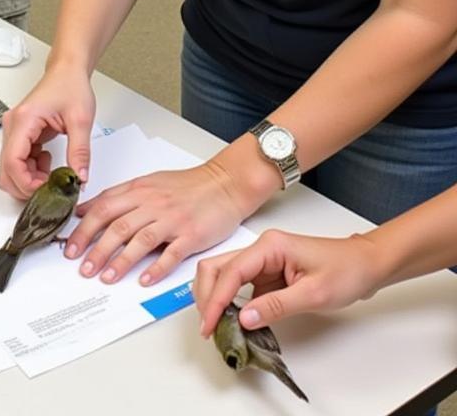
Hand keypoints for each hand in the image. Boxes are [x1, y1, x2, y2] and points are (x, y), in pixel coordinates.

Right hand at [0, 68, 95, 199]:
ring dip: (30, 179)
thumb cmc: (70, 86)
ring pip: (11, 169)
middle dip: (27, 186)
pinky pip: (19, 162)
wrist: (67, 72)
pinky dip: (32, 171)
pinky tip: (48, 164)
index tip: (46, 190)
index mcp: (24, 120)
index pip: (13, 162)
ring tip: (53, 175)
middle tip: (50, 189)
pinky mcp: (20, 135)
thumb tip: (79, 178)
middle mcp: (13, 126)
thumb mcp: (81, 120)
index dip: (27, 183)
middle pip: (7, 171)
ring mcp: (14, 131)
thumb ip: (80, 152)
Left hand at [64, 160, 247, 286]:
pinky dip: (157, 268)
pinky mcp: (192, 235)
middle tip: (81, 266)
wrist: (224, 182)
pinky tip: (144, 279)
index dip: (84, 228)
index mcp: (138, 190)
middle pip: (117, 225)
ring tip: (104, 276)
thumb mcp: (148, 183)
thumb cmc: (187, 185)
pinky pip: (172, 253)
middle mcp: (152, 203)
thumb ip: (119, 197)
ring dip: (120, 260)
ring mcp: (172, 220)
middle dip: (95, 247)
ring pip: (140, 240)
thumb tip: (89, 209)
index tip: (69, 245)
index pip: (104, 208)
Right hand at [194, 229, 383, 335]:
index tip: (209, 325)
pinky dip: (231, 303)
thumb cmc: (346, 271)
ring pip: (224, 276)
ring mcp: (262, 261)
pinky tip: (232, 320)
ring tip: (216, 326)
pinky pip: (240, 287)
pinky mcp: (267, 274)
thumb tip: (244, 319)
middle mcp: (260, 250)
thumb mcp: (314, 293)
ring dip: (215, 299)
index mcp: (268, 246)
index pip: (230, 272)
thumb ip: (276, 306)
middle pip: (217, 268)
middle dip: (206, 296)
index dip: (216, 300)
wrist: (366, 264)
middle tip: (208, 327)